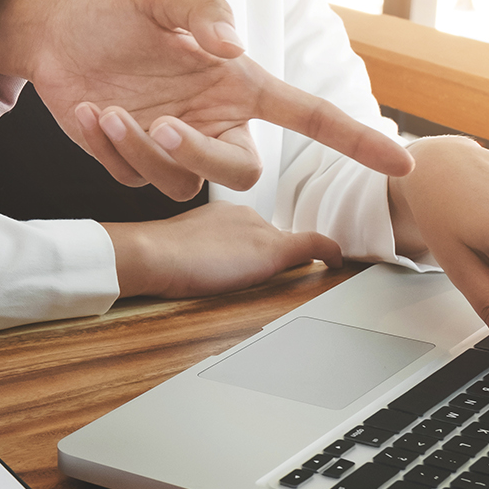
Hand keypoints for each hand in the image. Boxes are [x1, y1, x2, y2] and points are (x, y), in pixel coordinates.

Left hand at [0, 0, 412, 199]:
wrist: (60, 34)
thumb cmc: (122, 10)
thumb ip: (204, 12)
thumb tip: (233, 46)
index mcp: (241, 86)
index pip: (311, 117)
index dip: (356, 140)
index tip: (402, 160)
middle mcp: (218, 123)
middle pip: (243, 173)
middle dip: (200, 156)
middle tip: (158, 125)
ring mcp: (179, 149)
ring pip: (184, 183)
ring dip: (142, 152)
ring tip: (104, 109)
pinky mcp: (138, 166)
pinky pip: (137, 180)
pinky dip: (111, 149)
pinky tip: (89, 111)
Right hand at [102, 202, 341, 297]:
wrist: (152, 254)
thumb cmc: (151, 256)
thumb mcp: (170, 246)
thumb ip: (187, 250)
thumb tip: (186, 265)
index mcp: (219, 211)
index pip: (247, 229)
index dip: (251, 245)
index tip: (250, 257)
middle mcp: (244, 213)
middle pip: (269, 237)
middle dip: (267, 255)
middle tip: (261, 276)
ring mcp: (259, 229)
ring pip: (286, 245)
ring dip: (288, 261)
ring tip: (286, 277)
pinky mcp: (271, 249)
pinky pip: (314, 245)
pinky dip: (329, 252)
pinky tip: (336, 262)